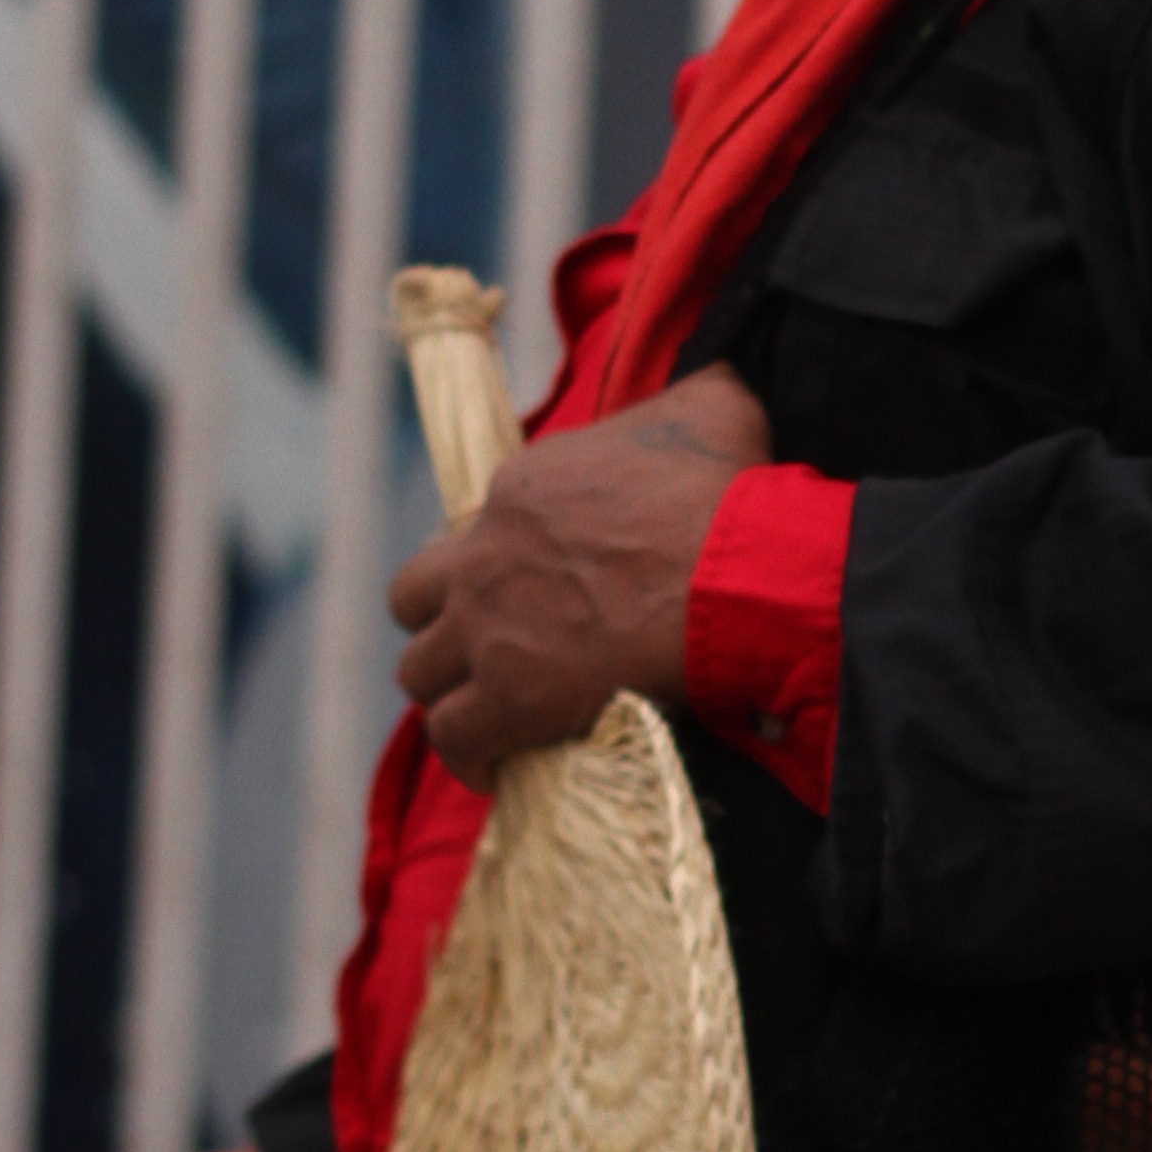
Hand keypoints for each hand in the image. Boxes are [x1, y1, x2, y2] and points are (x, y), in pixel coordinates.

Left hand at [386, 365, 772, 789]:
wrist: (738, 572)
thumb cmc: (728, 492)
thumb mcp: (708, 408)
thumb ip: (688, 397)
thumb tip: (714, 385)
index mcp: (519, 488)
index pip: (473, 533)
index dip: (498, 566)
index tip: (537, 592)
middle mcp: (484, 556)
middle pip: (414, 600)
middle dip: (441, 625)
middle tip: (486, 650)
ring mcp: (489, 629)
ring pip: (422, 675)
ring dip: (452, 694)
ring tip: (489, 715)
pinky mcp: (509, 697)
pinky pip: (454, 738)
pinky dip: (470, 757)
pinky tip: (496, 767)